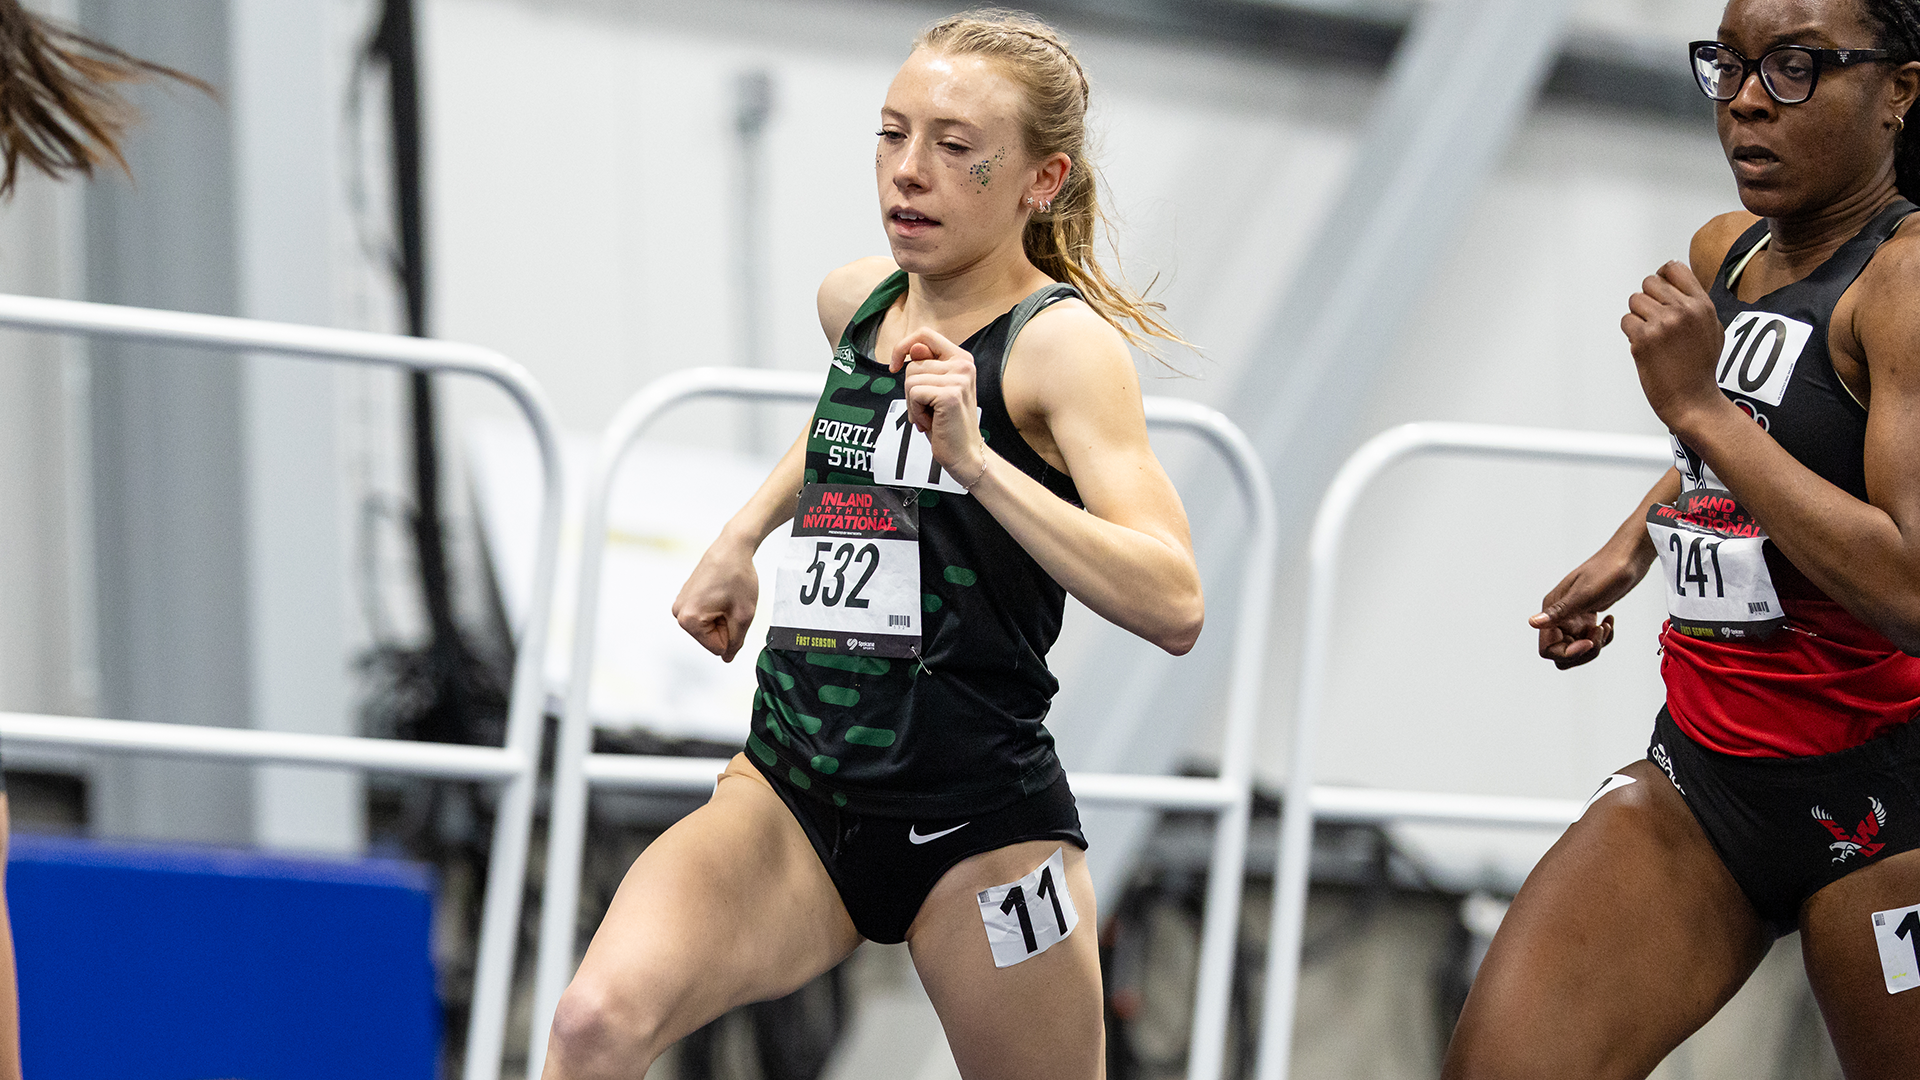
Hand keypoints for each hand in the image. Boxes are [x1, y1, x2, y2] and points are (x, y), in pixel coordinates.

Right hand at [671, 533, 758, 661]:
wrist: (732, 548)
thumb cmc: (737, 577)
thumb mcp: (743, 616)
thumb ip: (736, 642)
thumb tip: (727, 657)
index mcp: (689, 620)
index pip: (717, 648)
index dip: (732, 633)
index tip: (733, 611)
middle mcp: (678, 613)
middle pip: (710, 639)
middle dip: (726, 625)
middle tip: (730, 602)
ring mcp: (679, 604)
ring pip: (708, 628)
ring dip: (722, 617)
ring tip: (725, 596)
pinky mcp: (685, 597)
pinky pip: (705, 615)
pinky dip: (716, 608)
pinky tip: (720, 592)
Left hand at [888, 327, 987, 486]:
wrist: (965, 454)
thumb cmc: (947, 424)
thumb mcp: (934, 390)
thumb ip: (926, 367)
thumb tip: (912, 348)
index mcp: (962, 359)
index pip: (925, 335)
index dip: (903, 346)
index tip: (894, 367)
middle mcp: (964, 364)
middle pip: (913, 364)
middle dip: (910, 390)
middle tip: (927, 410)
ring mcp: (959, 379)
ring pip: (910, 379)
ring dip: (912, 404)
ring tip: (930, 417)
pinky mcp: (950, 395)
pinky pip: (913, 393)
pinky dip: (915, 412)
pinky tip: (930, 422)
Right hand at [1530, 547, 1641, 669]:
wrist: (1629, 558)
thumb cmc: (1608, 570)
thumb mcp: (1584, 594)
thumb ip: (1559, 612)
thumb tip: (1532, 622)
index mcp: (1552, 609)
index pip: (1548, 648)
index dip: (1567, 652)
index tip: (1587, 642)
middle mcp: (1559, 615)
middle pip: (1562, 652)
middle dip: (1582, 652)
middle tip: (1597, 636)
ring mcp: (1573, 617)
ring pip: (1577, 648)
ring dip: (1594, 644)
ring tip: (1604, 627)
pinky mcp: (1586, 617)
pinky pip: (1590, 639)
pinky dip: (1602, 636)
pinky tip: (1608, 620)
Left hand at [1621, 260, 1729, 431]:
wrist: (1692, 399)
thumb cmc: (1700, 368)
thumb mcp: (1711, 328)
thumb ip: (1695, 303)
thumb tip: (1675, 283)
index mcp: (1702, 305)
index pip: (1674, 269)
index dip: (1662, 276)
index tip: (1659, 289)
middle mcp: (1683, 310)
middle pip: (1650, 283)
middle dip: (1648, 300)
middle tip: (1654, 320)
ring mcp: (1663, 323)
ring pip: (1635, 300)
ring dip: (1638, 316)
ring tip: (1652, 335)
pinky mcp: (1644, 338)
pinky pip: (1626, 320)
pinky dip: (1631, 333)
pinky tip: (1645, 346)